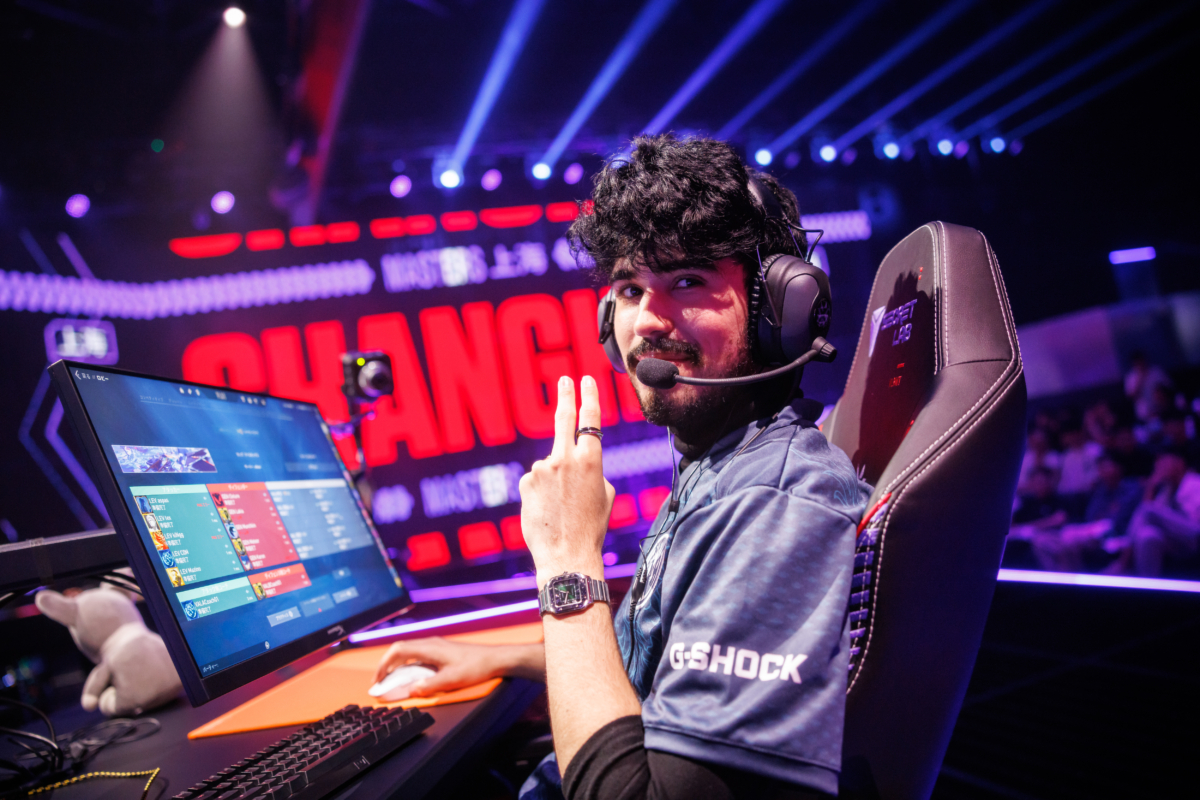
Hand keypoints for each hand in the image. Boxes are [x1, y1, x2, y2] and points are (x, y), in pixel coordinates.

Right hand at [373, 636, 506, 698]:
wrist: (496, 659)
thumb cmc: (476, 667)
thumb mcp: (451, 680)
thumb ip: (428, 686)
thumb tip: (410, 691)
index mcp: (430, 648)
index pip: (398, 651)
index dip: (383, 664)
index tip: (377, 680)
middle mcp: (431, 644)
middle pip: (400, 650)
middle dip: (386, 666)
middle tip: (380, 683)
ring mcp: (436, 648)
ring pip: (409, 654)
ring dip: (397, 667)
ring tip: (391, 682)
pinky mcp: (442, 653)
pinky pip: (418, 658)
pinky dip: (409, 667)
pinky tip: (410, 679)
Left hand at [519, 376, 614, 585]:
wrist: (566, 554)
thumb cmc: (591, 527)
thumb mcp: (604, 495)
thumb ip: (591, 471)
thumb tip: (575, 465)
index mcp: (591, 460)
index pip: (590, 420)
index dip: (589, 397)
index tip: (585, 381)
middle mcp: (564, 458)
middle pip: (563, 419)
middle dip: (566, 396)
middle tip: (565, 380)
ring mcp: (542, 468)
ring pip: (549, 465)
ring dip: (554, 481)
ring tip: (561, 508)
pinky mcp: (525, 481)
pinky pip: (535, 481)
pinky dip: (540, 492)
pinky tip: (547, 511)